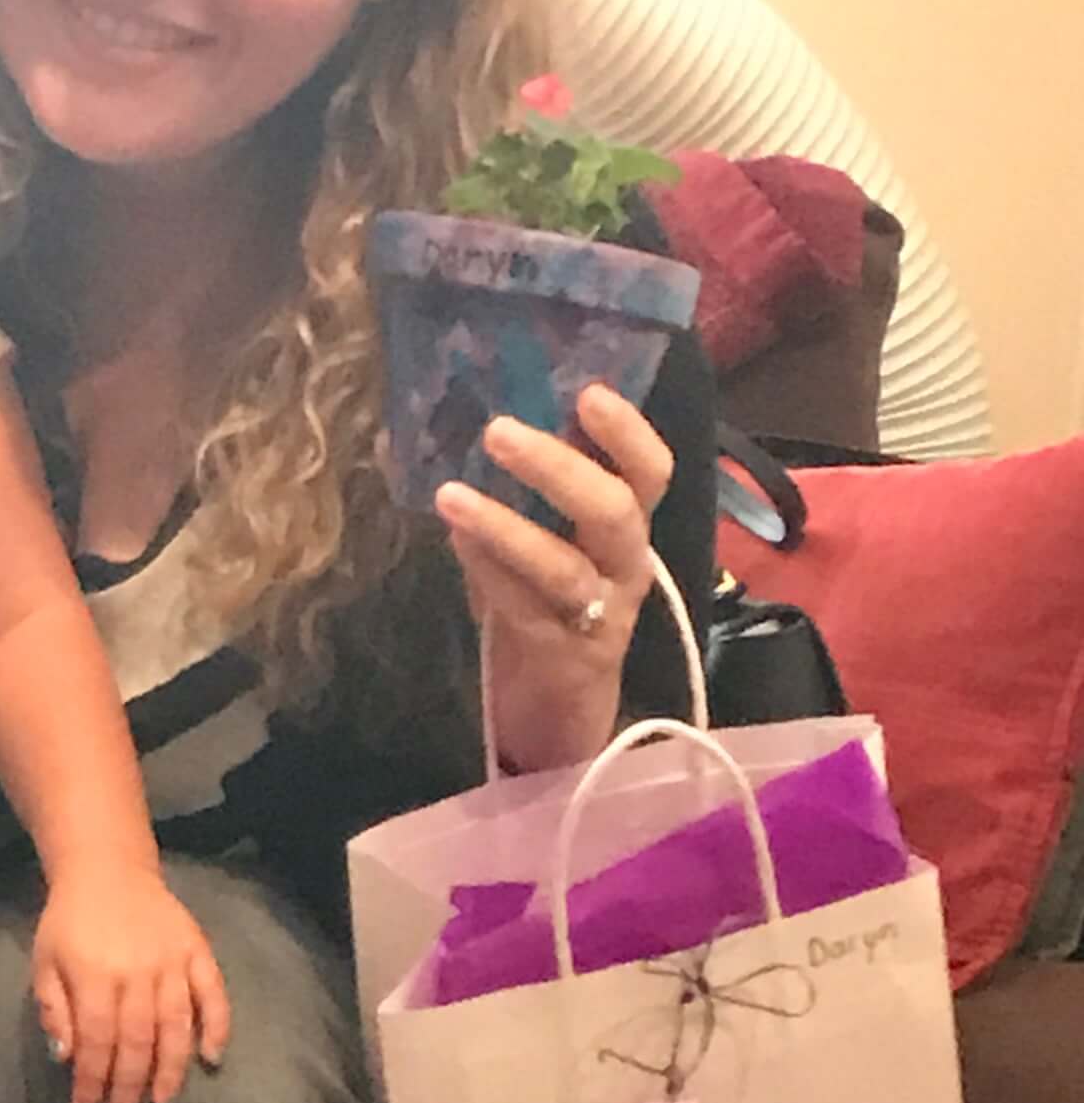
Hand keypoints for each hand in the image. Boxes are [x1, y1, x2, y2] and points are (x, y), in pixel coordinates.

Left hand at [31, 866, 230, 1102]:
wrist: (108, 870)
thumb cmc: (70, 922)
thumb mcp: (44, 962)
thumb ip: (54, 1009)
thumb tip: (67, 1057)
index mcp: (94, 974)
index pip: (96, 1041)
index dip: (92, 1081)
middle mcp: (138, 971)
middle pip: (137, 1040)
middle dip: (128, 1086)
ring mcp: (172, 961)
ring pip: (176, 1025)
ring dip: (171, 1069)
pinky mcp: (197, 950)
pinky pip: (213, 992)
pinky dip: (217, 1026)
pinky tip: (212, 1058)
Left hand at [435, 382, 674, 772]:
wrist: (560, 710)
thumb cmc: (549, 606)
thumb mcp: (552, 540)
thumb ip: (534, 489)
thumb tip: (473, 412)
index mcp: (629, 531)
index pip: (651, 472)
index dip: (628, 432)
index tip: (589, 392)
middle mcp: (625, 569)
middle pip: (615, 511)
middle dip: (559, 468)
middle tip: (497, 430)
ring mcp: (598, 617)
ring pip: (564, 568)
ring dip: (505, 526)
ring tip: (450, 495)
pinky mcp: (562, 656)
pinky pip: (522, 607)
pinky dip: (486, 571)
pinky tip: (454, 541)